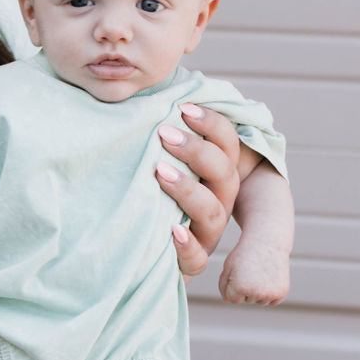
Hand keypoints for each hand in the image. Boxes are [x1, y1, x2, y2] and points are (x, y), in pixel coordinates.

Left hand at [156, 103, 240, 276]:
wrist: (132, 252)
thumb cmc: (143, 195)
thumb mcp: (155, 163)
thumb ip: (162, 136)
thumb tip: (149, 96)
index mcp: (215, 176)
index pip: (227, 144)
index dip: (212, 124)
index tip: (183, 107)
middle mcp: (217, 202)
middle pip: (224, 175)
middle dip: (197, 151)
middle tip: (164, 134)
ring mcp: (206, 234)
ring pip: (214, 213)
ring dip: (188, 190)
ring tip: (159, 172)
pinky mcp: (189, 263)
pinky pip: (197, 259)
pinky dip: (186, 245)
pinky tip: (172, 230)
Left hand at [219, 241, 290, 304]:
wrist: (267, 242)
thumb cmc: (245, 254)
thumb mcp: (229, 267)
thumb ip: (224, 286)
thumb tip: (227, 301)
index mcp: (239, 287)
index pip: (233, 300)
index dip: (235, 286)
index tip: (240, 273)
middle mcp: (255, 293)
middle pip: (247, 300)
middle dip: (247, 288)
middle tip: (252, 270)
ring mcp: (270, 293)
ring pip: (260, 301)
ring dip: (259, 291)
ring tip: (261, 272)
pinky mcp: (282, 293)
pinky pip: (273, 301)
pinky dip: (271, 292)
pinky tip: (270, 277)